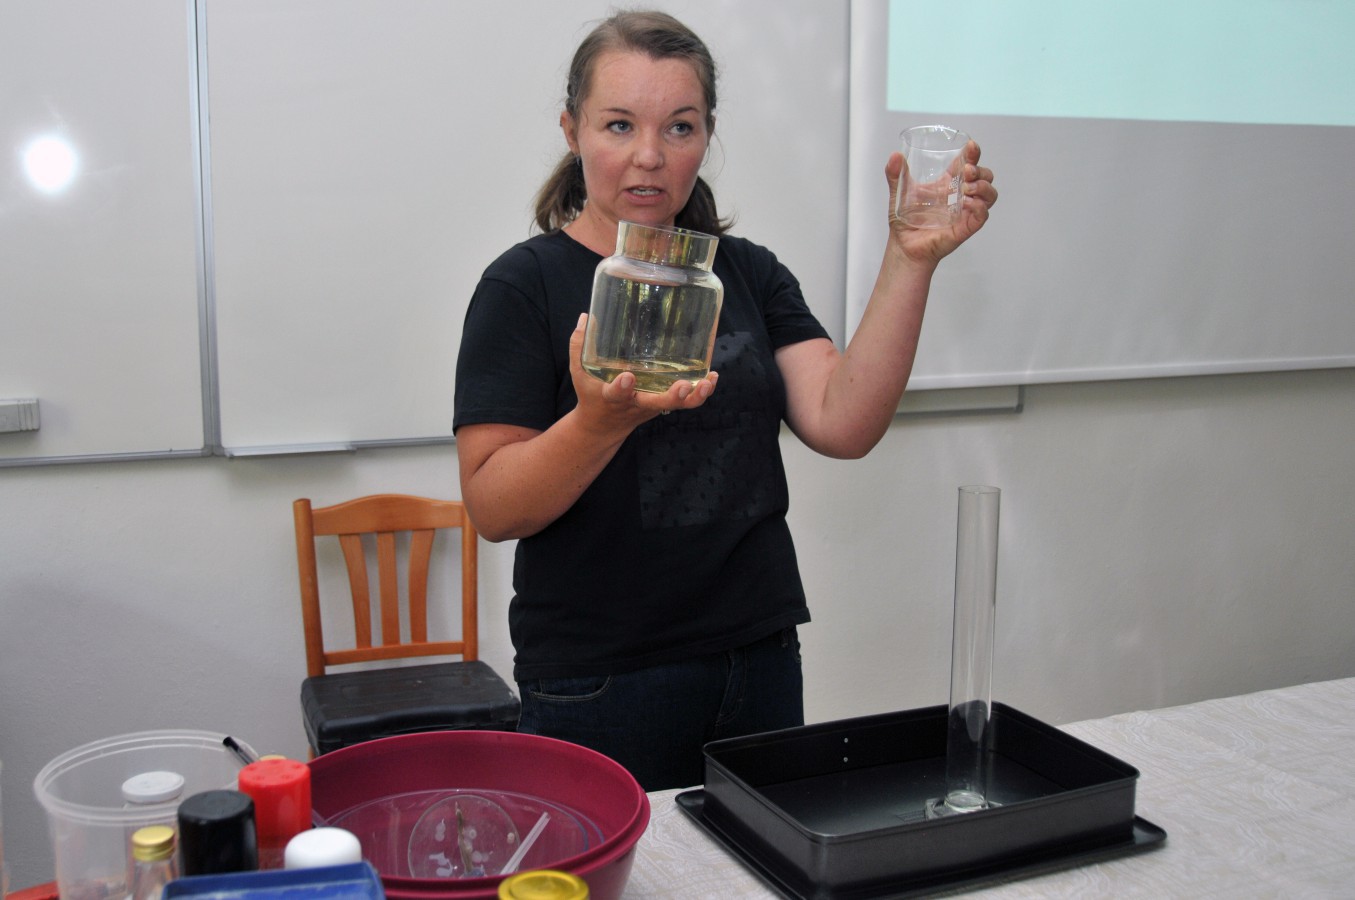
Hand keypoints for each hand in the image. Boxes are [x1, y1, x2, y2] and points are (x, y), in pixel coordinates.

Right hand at [567, 314, 717, 433]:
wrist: (603, 427)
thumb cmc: (591, 394)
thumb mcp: (579, 372)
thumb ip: (579, 344)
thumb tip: (586, 315)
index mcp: (611, 397)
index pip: (616, 393)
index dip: (622, 388)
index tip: (627, 378)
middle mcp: (636, 403)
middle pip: (657, 403)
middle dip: (672, 396)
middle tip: (683, 386)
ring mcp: (653, 405)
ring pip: (678, 406)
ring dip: (694, 397)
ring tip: (707, 382)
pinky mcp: (663, 404)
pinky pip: (686, 402)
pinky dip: (700, 392)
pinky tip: (712, 378)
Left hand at [885, 140, 996, 263]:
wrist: (903, 245)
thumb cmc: (905, 220)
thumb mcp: (898, 192)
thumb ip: (895, 174)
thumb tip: (895, 156)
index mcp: (948, 183)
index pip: (968, 163)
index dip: (973, 153)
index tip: (971, 146)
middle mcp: (960, 195)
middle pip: (985, 176)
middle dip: (980, 170)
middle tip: (966, 171)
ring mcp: (965, 211)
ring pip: (989, 194)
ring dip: (983, 186)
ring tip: (968, 187)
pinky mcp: (966, 227)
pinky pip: (982, 215)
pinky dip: (980, 206)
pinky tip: (968, 203)